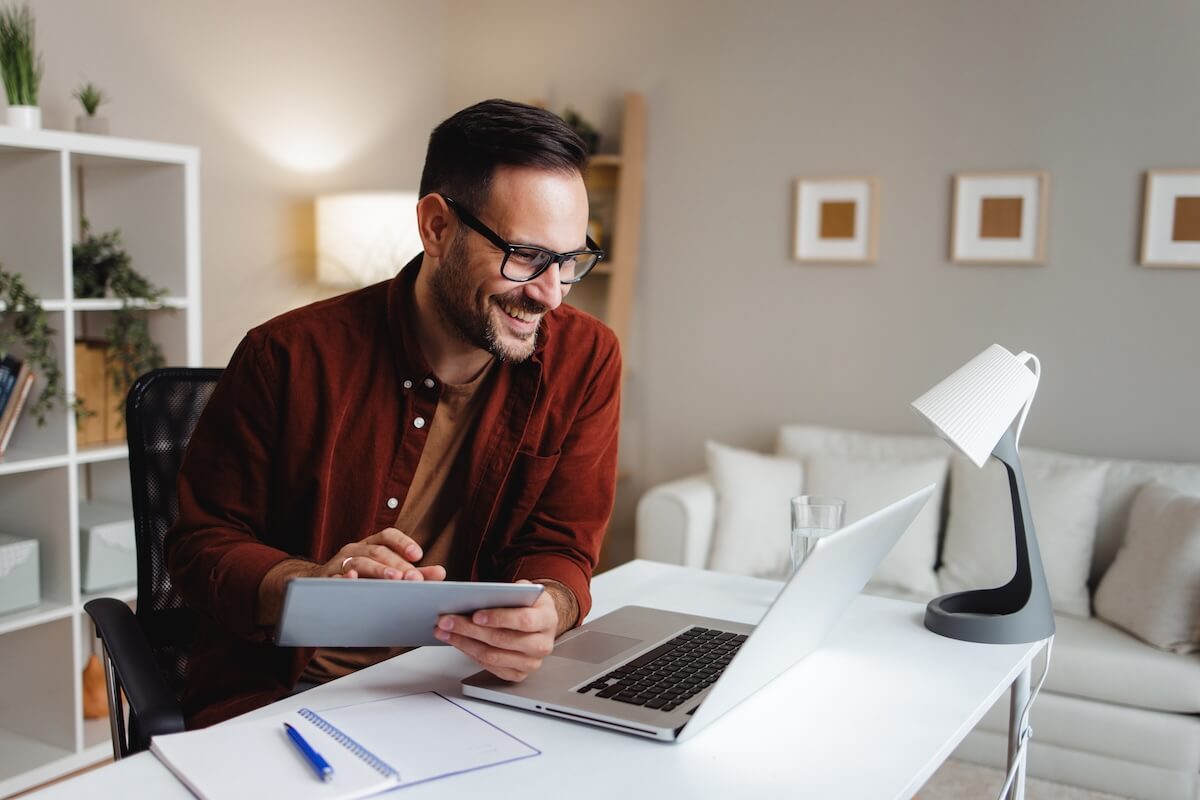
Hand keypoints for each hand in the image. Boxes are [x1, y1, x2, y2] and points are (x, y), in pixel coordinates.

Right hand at [327, 527, 446, 580]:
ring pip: (360, 562)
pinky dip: (345, 578)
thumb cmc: (360, 578)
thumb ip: (412, 573)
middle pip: (378, 552)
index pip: (388, 536)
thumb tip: (441, 573)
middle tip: (413, 578)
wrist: (321, 586)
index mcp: (370, 545)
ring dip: (378, 570)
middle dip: (398, 565)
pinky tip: (355, 581)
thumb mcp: (385, 572)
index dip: (403, 543)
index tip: (419, 555)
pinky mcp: (327, 578)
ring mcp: (340, 562)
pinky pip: (336, 577)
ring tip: (394, 579)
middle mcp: (355, 549)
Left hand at [434, 580, 557, 681]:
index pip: (524, 620)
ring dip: (464, 643)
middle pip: (502, 640)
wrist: (539, 621)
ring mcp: (531, 662)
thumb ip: (511, 590)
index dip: (499, 618)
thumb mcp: (525, 590)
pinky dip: (470, 654)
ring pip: (492, 656)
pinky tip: (457, 641)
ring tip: (445, 631)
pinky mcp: (518, 674)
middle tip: (447, 620)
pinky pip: (489, 667)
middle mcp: (542, 644)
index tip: (475, 614)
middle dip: (470, 630)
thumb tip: (485, 594)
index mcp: (547, 619)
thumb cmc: (529, 605)